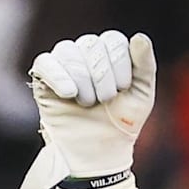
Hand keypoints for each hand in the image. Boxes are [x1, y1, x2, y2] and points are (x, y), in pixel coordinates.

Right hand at [18, 31, 155, 188]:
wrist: (100, 150)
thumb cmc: (122, 122)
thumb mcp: (142, 94)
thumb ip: (144, 64)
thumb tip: (139, 37)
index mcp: (109, 54)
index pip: (112, 40)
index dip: (120, 64)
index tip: (124, 89)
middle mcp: (85, 54)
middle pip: (91, 45)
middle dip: (103, 77)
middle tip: (105, 100)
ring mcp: (64, 64)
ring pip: (68, 52)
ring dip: (84, 82)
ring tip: (88, 103)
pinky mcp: (44, 79)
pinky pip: (45, 62)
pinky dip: (59, 76)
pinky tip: (69, 93)